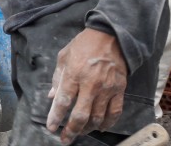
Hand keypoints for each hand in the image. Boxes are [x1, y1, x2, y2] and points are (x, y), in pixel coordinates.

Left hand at [46, 28, 126, 144]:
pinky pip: (115, 112)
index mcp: (74, 74)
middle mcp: (90, 85)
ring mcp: (107, 89)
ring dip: (87, 128)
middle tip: (65, 139)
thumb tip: (51, 96)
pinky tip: (100, 127)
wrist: (110, 36)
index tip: (51, 128)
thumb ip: (57, 77)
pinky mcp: (119, 90)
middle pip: (80, 115)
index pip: (63, 101)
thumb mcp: (64, 56)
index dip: (56, 117)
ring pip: (98, 117)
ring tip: (80, 132)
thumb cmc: (83, 44)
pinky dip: (108, 123)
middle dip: (71, 130)